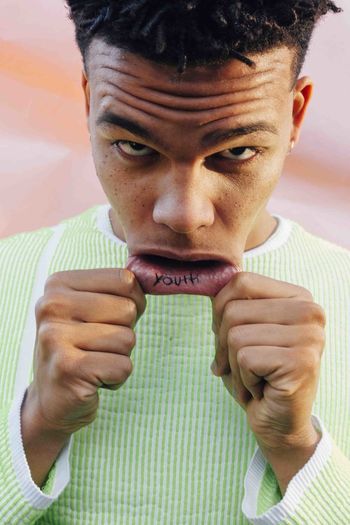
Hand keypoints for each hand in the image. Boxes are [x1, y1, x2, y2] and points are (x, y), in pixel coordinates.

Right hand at [23, 268, 145, 438]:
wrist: (52, 399)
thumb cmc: (81, 348)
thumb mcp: (92, 309)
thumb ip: (117, 290)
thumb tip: (154, 279)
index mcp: (58, 284)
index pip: (124, 279)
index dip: (133, 302)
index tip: (109, 319)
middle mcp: (52, 306)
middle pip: (128, 309)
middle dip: (124, 332)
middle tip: (96, 347)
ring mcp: (56, 337)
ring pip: (127, 339)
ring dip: (119, 356)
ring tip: (93, 362)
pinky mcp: (68, 368)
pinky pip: (123, 366)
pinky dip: (116, 378)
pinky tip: (93, 379)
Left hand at [211, 272, 325, 454]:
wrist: (279, 424)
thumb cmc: (258, 374)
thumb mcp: (242, 331)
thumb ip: (231, 303)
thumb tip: (207, 281)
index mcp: (298, 296)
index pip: (241, 281)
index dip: (220, 310)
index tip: (228, 338)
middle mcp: (310, 310)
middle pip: (233, 310)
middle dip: (223, 344)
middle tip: (239, 366)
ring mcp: (310, 335)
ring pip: (235, 335)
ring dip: (233, 365)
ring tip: (253, 378)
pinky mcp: (302, 361)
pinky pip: (245, 359)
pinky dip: (243, 380)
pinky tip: (261, 389)